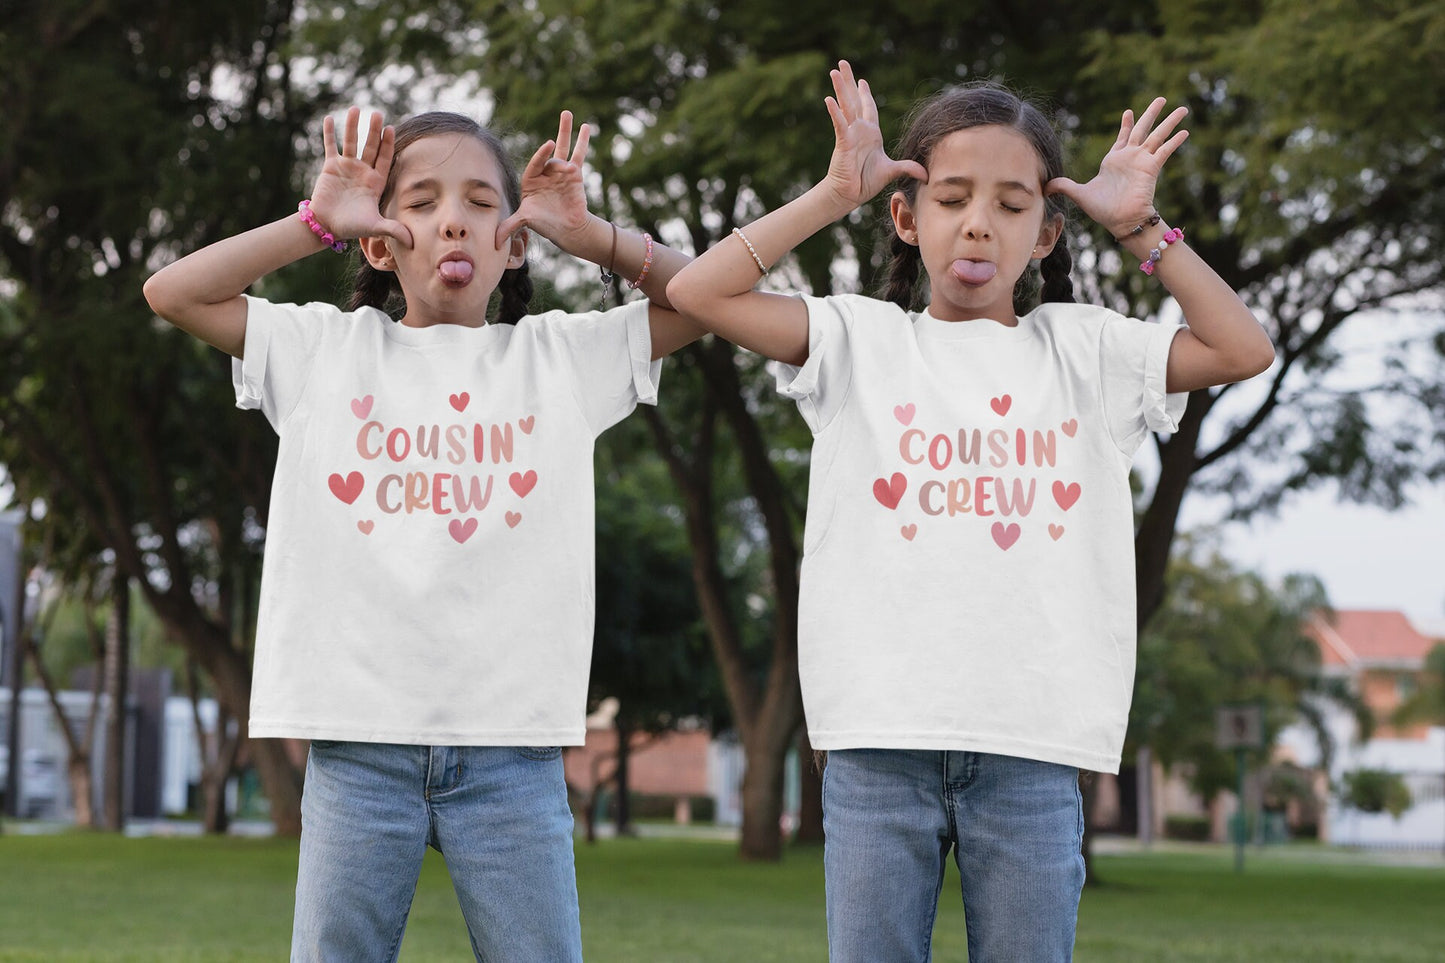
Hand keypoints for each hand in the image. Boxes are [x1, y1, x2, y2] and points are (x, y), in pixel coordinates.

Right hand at [308, 107, 412, 247]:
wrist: (327, 226)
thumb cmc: (352, 227)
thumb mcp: (375, 227)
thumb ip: (393, 229)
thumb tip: (413, 242)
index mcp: (375, 181)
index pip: (385, 159)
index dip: (388, 145)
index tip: (392, 129)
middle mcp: (363, 171)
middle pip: (370, 146)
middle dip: (374, 131)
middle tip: (377, 114)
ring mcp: (347, 167)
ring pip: (351, 142)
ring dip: (353, 126)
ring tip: (356, 109)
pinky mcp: (330, 167)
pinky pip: (331, 146)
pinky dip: (329, 133)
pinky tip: (330, 119)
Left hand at [496, 111, 592, 250]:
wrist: (567, 229)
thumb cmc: (545, 224)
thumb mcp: (526, 220)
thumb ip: (511, 225)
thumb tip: (496, 241)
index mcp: (531, 179)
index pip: (536, 163)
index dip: (543, 154)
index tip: (550, 145)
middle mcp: (545, 172)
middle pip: (549, 150)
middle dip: (557, 134)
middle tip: (563, 115)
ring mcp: (560, 172)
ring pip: (564, 148)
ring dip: (566, 131)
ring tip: (568, 113)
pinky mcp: (574, 174)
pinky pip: (578, 156)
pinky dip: (582, 143)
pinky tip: (586, 128)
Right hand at [821, 60, 926, 210]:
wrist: (850, 194)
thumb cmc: (866, 182)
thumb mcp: (892, 170)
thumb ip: (908, 168)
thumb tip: (927, 175)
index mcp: (870, 133)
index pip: (867, 108)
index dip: (865, 94)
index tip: (861, 81)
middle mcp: (859, 130)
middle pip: (853, 99)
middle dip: (849, 81)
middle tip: (843, 63)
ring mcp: (850, 134)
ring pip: (845, 106)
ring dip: (840, 88)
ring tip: (834, 71)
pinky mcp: (843, 142)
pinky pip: (839, 124)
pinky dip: (835, 112)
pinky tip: (829, 99)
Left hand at [1047, 98, 1188, 238]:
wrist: (1119, 220)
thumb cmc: (1102, 210)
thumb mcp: (1079, 194)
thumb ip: (1064, 187)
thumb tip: (1045, 187)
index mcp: (1115, 160)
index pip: (1123, 137)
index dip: (1126, 124)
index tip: (1129, 111)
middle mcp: (1130, 157)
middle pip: (1143, 129)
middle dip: (1151, 113)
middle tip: (1161, 99)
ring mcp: (1142, 161)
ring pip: (1158, 135)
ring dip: (1169, 121)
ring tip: (1183, 108)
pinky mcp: (1151, 167)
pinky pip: (1164, 151)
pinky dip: (1174, 141)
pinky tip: (1185, 131)